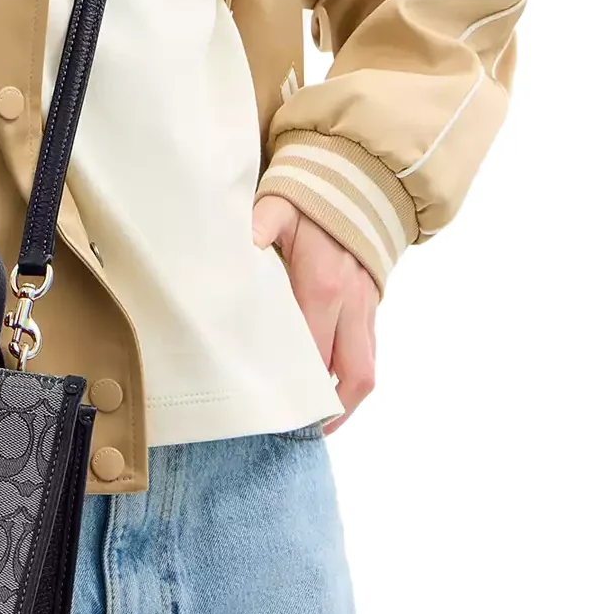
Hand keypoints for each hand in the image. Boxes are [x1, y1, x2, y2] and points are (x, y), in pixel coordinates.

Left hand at [252, 195, 376, 431]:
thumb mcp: (280, 205)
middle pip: (350, 372)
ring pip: (367, 369)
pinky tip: (334, 393)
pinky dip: (353, 377)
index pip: (313, 351)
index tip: (279, 409)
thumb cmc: (313, 199)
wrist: (362, 181)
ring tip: (320, 425)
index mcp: (322, 285)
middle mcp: (350, 304)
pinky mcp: (373, 307)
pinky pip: (369, 353)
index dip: (300, 385)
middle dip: (331, 409)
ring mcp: (366, 308)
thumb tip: (240, 243)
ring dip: (347, 401)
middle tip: (302, 432)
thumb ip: (259, 225)